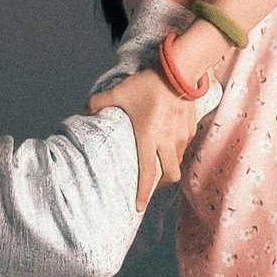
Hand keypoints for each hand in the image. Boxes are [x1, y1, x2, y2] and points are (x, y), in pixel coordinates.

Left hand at [92, 67, 202, 208]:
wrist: (180, 70)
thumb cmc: (148, 83)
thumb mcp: (119, 91)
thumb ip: (99, 103)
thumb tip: (85, 111)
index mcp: (149, 138)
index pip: (147, 174)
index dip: (143, 193)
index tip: (138, 207)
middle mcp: (168, 142)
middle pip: (170, 176)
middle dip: (160, 185)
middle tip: (150, 186)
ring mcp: (182, 136)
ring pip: (178, 162)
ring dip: (168, 168)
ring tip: (157, 165)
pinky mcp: (191, 128)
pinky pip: (184, 147)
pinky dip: (176, 152)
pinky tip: (168, 145)